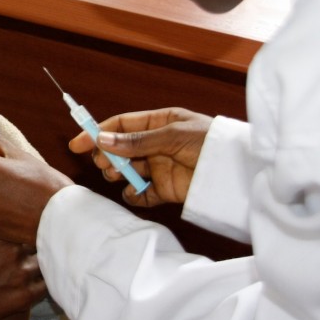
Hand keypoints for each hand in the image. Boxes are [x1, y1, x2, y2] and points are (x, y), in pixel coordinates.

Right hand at [0, 224, 45, 319]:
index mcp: (1, 228)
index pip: (30, 215)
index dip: (35, 215)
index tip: (37, 214)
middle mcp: (14, 248)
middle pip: (42, 234)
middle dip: (43, 233)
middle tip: (47, 231)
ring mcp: (21, 272)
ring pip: (47, 259)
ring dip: (46, 257)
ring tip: (46, 254)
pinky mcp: (25, 295)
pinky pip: (47, 285)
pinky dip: (48, 279)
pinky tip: (43, 275)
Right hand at [69, 107, 212, 206]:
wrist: (242, 174)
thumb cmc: (212, 143)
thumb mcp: (173, 135)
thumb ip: (137, 140)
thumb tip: (103, 139)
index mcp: (159, 123)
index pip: (121, 125)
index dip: (98, 132)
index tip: (78, 143)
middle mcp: (156, 144)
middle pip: (120, 149)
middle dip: (107, 156)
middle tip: (104, 165)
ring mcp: (161, 167)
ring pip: (127, 171)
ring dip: (118, 174)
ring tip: (118, 176)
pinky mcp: (167, 190)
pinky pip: (142, 195)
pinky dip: (134, 196)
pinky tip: (135, 194)